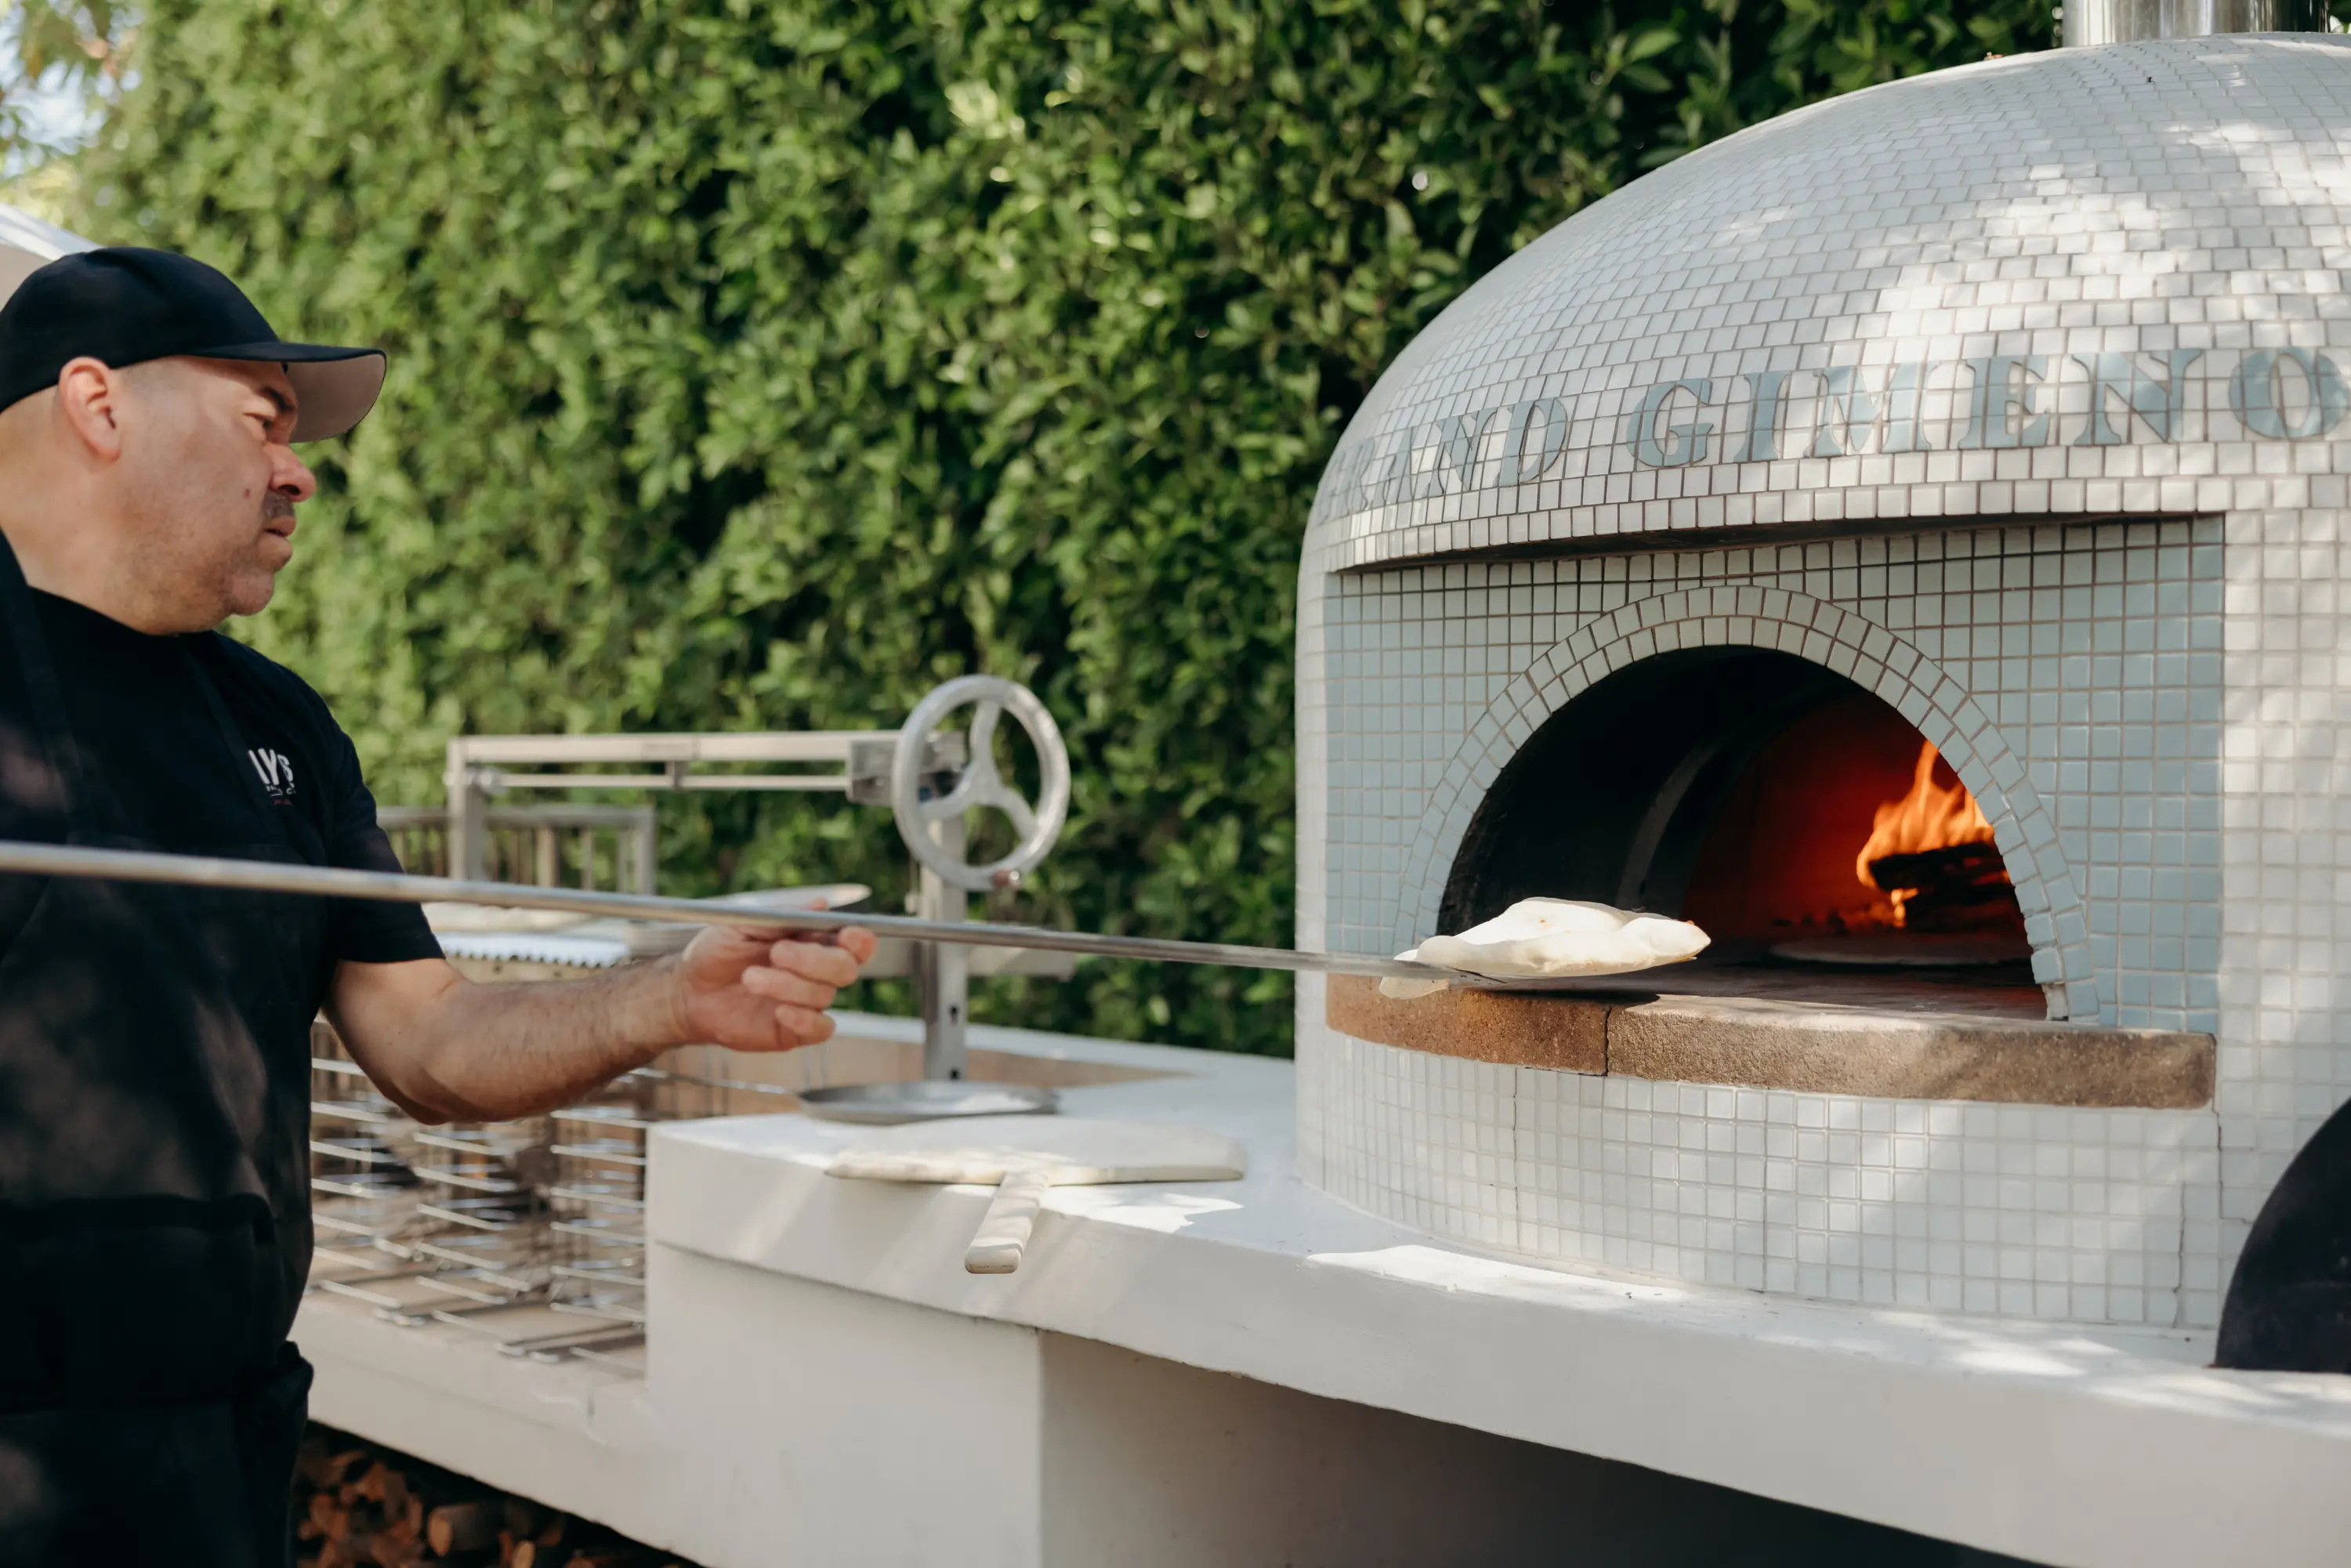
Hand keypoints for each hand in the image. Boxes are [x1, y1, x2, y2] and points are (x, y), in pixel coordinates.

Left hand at [670, 924, 879, 1050]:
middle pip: (845, 968)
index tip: (847, 935)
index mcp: (811, 941)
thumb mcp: (743, 924)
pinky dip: (804, 1019)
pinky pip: (821, 1029)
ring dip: (788, 985)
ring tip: (750, 978)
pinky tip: (779, 1011)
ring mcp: (807, 1003)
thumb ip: (782, 915)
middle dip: (813, 960)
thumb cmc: (716, 952)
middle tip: (776, 953)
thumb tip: (821, 904)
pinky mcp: (795, 1030)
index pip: (854, 942)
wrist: (688, 991)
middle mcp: (816, 973)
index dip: (859, 940)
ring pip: (824, 995)